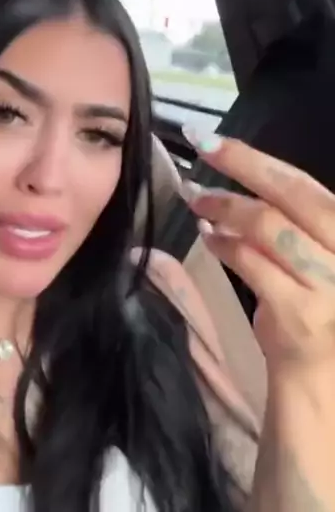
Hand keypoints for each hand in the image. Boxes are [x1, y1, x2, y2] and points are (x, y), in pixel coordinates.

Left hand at [179, 128, 334, 375]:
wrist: (326, 379)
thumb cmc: (320, 308)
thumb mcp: (318, 256)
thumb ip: (293, 221)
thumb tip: (243, 180)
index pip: (303, 184)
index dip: (256, 158)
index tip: (214, 139)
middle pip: (291, 195)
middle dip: (240, 165)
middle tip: (200, 148)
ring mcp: (327, 283)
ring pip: (268, 227)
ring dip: (224, 208)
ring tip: (196, 199)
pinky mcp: (298, 311)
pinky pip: (252, 264)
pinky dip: (224, 246)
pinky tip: (208, 238)